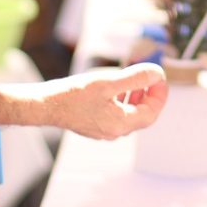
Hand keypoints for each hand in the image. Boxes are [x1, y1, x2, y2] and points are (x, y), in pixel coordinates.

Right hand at [33, 63, 168, 139]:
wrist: (46, 106)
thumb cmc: (75, 95)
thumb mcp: (108, 82)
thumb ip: (135, 79)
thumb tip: (157, 74)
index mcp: (121, 124)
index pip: (152, 113)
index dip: (159, 95)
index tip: (159, 77)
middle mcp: (115, 132)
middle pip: (142, 115)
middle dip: (150, 95)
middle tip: (151, 77)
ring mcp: (104, 130)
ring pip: (130, 115)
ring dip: (137, 97)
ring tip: (136, 80)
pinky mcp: (96, 126)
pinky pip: (117, 115)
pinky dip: (123, 101)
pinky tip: (117, 88)